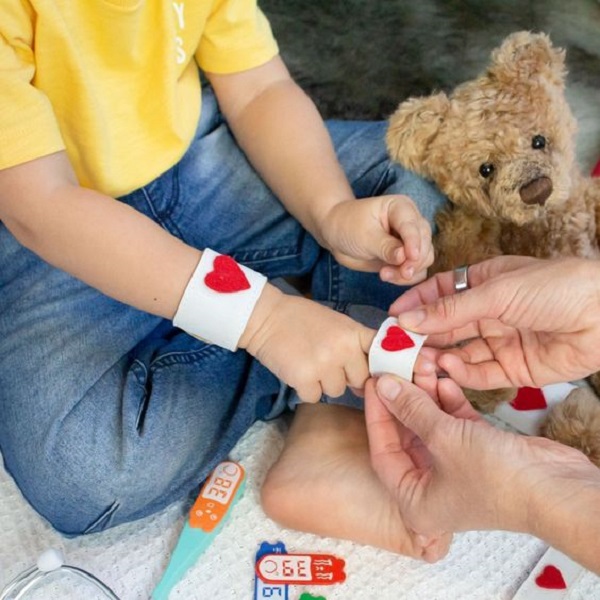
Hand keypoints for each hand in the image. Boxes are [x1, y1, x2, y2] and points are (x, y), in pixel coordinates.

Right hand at [240, 285, 373, 402]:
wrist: (266, 317)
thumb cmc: (302, 319)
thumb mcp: (338, 323)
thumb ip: (357, 344)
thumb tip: (369, 380)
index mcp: (353, 332)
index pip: (379, 357)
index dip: (376, 367)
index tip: (370, 370)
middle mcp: (343, 349)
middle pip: (359, 380)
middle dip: (345, 376)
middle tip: (325, 361)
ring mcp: (324, 364)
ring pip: (337, 390)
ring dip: (323, 383)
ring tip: (309, 362)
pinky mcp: (304, 378)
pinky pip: (314, 397)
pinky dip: (305, 389)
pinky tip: (297, 370)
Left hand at [319, 195, 432, 284]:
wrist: (337, 235)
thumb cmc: (348, 226)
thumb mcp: (364, 236)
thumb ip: (385, 247)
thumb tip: (404, 257)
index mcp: (401, 207)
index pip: (413, 226)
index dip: (414, 243)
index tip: (411, 257)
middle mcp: (411, 222)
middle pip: (425, 243)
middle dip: (412, 261)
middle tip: (394, 272)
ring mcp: (411, 240)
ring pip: (424, 259)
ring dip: (408, 271)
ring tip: (384, 275)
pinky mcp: (406, 257)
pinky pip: (417, 271)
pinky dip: (407, 278)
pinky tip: (388, 277)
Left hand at [364, 374, 598, 538]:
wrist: (557, 488)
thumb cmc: (495, 476)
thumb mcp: (444, 438)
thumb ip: (411, 409)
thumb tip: (384, 385)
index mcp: (415, 499)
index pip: (382, 451)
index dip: (377, 415)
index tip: (374, 382)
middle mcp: (432, 487)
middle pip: (406, 436)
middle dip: (404, 400)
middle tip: (397, 368)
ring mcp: (456, 468)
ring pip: (431, 426)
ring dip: (427, 396)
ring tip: (424, 365)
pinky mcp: (478, 452)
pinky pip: (454, 424)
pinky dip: (449, 403)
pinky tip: (445, 380)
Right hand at [388, 255, 599, 389]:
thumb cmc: (554, 288)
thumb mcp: (495, 292)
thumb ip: (449, 310)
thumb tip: (406, 318)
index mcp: (483, 284)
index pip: (439, 294)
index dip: (415, 304)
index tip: (391, 318)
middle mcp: (488, 313)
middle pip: (445, 327)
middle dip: (421, 336)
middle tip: (396, 347)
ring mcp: (500, 342)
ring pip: (459, 352)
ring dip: (437, 356)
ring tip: (417, 361)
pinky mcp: (513, 369)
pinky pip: (480, 373)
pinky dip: (461, 372)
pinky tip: (447, 367)